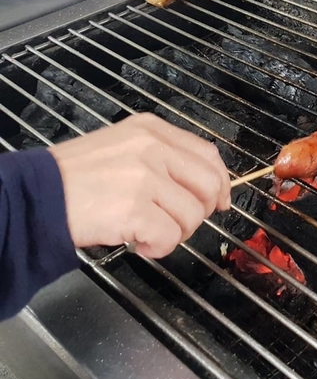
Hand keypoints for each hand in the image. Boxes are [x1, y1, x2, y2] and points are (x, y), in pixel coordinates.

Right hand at [49, 113, 230, 258]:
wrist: (33, 197)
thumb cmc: (76, 179)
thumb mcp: (123, 148)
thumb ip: (164, 158)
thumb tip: (208, 184)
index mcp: (151, 130)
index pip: (208, 154)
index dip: (220, 182)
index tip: (220, 201)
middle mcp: (151, 148)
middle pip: (209, 185)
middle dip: (200, 212)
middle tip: (177, 223)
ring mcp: (143, 177)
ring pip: (192, 215)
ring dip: (175, 233)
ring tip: (146, 231)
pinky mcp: (133, 208)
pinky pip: (170, 237)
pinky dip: (158, 248)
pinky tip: (137, 242)